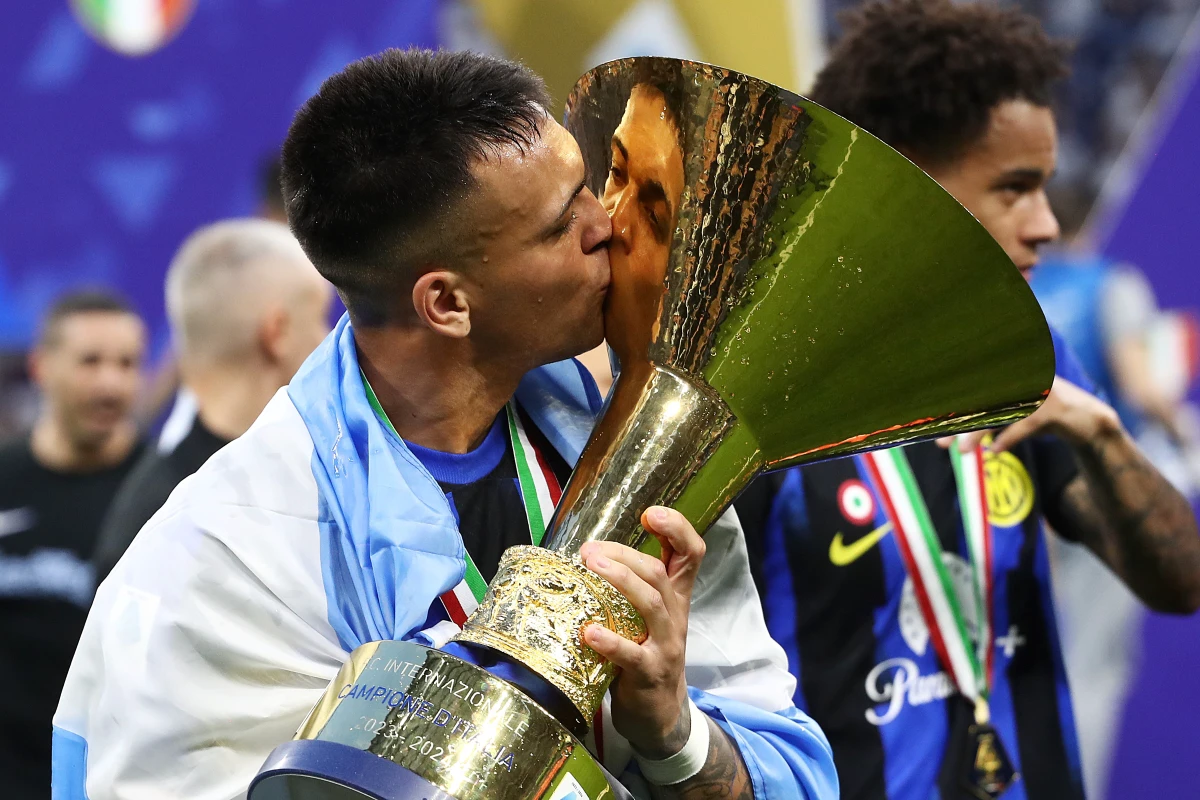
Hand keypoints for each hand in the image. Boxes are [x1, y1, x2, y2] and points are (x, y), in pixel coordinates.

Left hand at [579, 506, 705, 758]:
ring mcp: (665, 645)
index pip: (690, 553)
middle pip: (659, 573)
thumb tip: (586, 552)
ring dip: (621, 581)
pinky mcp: (650, 673)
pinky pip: (633, 654)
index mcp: (674, 597)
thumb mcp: (644, 617)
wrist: (659, 713)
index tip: (651, 514)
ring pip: (651, 604)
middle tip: (589, 550)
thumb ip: (629, 587)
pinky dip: (610, 641)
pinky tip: (589, 632)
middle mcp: (674, 615)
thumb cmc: (643, 654)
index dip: (677, 529)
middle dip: (625, 554)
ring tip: (591, 567)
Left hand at [939, 376, 1121, 453]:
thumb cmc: (1041, 418)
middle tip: (942, 444)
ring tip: (963, 452)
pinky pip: (1026, 425)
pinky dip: (1009, 438)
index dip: (954, 409)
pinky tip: (995, 451)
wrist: (1088, 420)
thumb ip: (982, 425)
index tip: (934, 426)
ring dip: (979, 433)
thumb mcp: (1010, 417)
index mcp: (1011, 378)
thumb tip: (946, 442)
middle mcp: (1023, 380)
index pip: (975, 391)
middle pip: (983, 402)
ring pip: (1000, 414)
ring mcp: (1039, 392)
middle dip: (961, 423)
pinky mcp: (1055, 409)